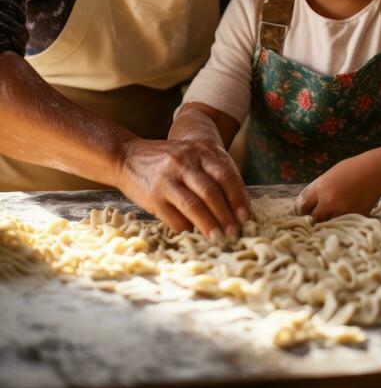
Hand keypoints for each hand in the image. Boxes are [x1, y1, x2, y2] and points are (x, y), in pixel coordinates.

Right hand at [116, 117, 248, 240]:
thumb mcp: (192, 156)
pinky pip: (174, 217)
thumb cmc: (168, 161)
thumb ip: (212, 173)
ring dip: (209, 225)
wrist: (127, 157)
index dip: (238, 198)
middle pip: (211, 192)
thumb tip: (236, 207)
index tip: (245, 216)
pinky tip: (192, 232)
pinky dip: (186, 228)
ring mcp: (167, 178)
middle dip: (226, 215)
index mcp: (199, 150)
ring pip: (194, 205)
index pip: (226, 175)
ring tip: (218, 238)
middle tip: (234, 232)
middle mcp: (184, 162)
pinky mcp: (153, 196)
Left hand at [296, 153, 380, 221]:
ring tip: (330, 219)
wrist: (375, 172)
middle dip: (313, 218)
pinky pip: (342, 225)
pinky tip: (344, 218)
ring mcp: (341, 211)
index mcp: (319, 188)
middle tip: (316, 219)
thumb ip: (318, 189)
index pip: (302, 205)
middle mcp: (328, 201)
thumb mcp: (329, 176)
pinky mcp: (353, 218)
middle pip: (313, 218)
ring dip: (327, 222)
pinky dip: (341, 223)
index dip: (302, 210)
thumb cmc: (352, 170)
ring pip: (327, 224)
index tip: (304, 212)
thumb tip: (308, 203)